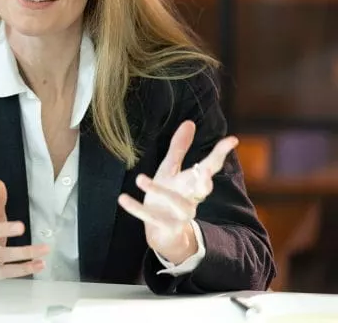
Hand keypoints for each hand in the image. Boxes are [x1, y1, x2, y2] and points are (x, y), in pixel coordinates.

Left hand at [117, 121, 237, 264]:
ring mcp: (179, 215)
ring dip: (158, 191)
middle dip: (204, 181)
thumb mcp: (171, 170)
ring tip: (139, 178)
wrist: (163, 233)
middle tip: (203, 170)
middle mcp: (190, 199)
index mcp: (192, 183)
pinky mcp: (164, 227)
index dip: (220, 154)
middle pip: (202, 189)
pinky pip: (151, 217)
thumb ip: (179, 148)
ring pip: (176, 204)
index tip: (232, 139)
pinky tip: (122, 198)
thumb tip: (189, 122)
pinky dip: (136, 209)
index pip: (210, 167)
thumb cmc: (167, 196)